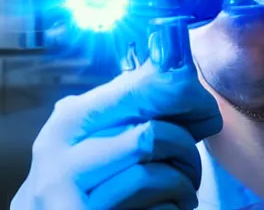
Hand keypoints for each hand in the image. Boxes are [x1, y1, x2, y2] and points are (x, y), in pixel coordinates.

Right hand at [11, 60, 221, 209]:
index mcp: (67, 123)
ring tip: (181, 189)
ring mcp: (70, 200)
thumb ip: (119, 109)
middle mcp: (60, 159)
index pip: (132, 91)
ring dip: (183, 182)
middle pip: (151, 134)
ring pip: (157, 175)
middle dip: (184, 145)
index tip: (202, 104)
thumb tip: (171, 66)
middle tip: (190, 159)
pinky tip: (166, 209)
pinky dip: (174, 208)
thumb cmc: (78, 181)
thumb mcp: (86, 138)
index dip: (176, 92)